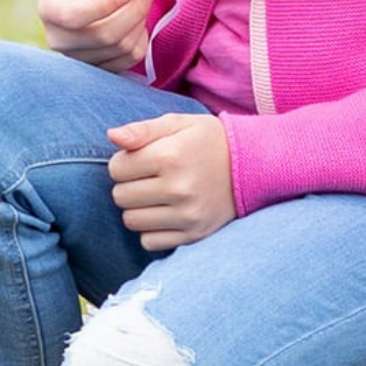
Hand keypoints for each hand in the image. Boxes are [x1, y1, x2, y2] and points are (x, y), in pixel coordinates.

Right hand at [38, 0, 152, 70]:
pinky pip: (130, 58)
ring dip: (140, 22)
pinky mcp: (98, 68)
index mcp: (50, 9)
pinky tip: (135, 22)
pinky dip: (141, 38)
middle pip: (104, 35)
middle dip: (134, 11)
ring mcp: (78, 58)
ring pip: (121, 47)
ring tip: (139, 2)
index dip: (105, 5)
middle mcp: (58, 39)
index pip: (75, 16)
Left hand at [108, 114, 235, 250]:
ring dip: (137, 208)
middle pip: (120, 196)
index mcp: (170, 156)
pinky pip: (149, 241)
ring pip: (131, 221)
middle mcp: (178, 188)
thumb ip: (142, 129)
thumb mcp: (178, 123)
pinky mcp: (194, 234)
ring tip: (157, 194)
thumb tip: (112, 137)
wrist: (253, 165)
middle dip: (128, 185)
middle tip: (149, 177)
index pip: (116, 168)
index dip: (123, 161)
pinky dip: (151, 230)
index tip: (142, 159)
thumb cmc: (208, 140)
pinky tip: (165, 213)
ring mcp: (187, 215)